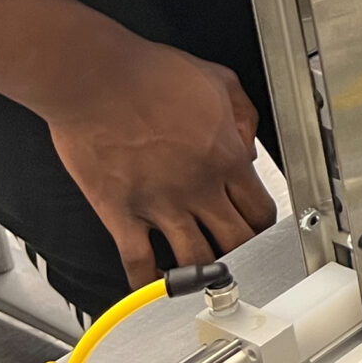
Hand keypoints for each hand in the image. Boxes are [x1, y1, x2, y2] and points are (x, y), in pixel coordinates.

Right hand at [41, 38, 277, 287]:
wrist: (97, 79)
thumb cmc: (150, 74)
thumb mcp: (218, 79)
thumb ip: (242, 113)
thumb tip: (248, 142)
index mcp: (225, 157)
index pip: (259, 208)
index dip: (264, 222)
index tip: (259, 225)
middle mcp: (199, 188)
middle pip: (237, 240)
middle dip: (245, 252)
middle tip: (242, 258)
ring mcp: (160, 205)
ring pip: (196, 260)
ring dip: (204, 273)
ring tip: (206, 279)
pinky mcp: (121, 213)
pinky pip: (138, 261)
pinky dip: (147, 283)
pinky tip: (152, 288)